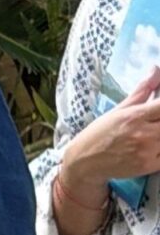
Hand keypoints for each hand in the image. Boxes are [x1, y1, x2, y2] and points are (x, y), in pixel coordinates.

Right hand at [64, 66, 159, 194]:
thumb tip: (156, 69)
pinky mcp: (148, 166)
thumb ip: (142, 91)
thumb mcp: (119, 110)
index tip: (159, 109)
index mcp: (135, 115)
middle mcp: (142, 133)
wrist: (83, 163)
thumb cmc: (100, 134)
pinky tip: (153, 147)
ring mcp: (146, 151)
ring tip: (152, 132)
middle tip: (154, 122)